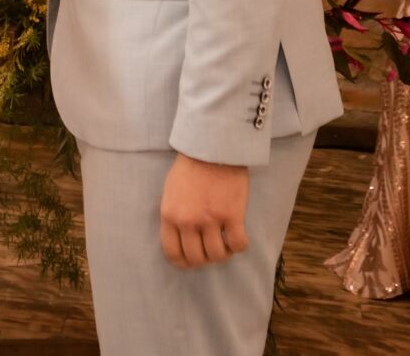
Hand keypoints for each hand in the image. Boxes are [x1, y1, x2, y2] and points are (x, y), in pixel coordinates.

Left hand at [159, 153, 249, 269]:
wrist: (212, 147)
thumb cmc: (190, 167)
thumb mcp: (170, 192)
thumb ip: (174, 216)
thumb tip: (180, 238)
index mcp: (170, 215)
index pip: (173, 253)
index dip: (183, 262)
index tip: (192, 261)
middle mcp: (188, 221)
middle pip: (196, 258)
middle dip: (205, 259)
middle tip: (211, 250)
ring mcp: (210, 219)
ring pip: (217, 255)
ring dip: (223, 253)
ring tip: (225, 243)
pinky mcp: (232, 215)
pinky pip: (237, 244)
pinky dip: (239, 246)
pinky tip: (238, 237)